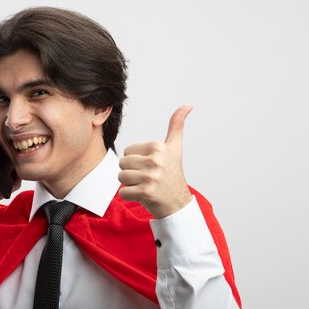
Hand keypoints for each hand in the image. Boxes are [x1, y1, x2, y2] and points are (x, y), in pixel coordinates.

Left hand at [118, 104, 192, 218]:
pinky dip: (130, 196)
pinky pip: (123, 192)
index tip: (151, 167)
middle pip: (122, 164)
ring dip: (130, 184)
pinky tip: (143, 195)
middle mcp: (155, 160)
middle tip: (147, 178)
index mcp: (158, 147)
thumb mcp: (175, 148)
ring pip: (121, 177)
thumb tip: (187, 105)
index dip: (135, 161)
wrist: (178, 203)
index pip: (127, 151)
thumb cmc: (173, 175)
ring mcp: (151, 177)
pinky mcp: (146, 192)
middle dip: (131, 173)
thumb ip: (176, 126)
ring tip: (145, 186)